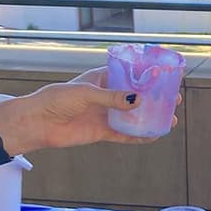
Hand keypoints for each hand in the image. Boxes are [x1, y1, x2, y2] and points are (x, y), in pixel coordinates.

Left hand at [0, 66, 181, 152]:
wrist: (36, 123)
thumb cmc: (55, 100)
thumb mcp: (85, 93)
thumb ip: (111, 97)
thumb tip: (138, 101)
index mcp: (101, 79)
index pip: (130, 74)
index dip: (148, 75)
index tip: (166, 76)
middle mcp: (106, 96)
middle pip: (136, 96)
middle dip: (155, 98)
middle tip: (174, 100)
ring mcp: (105, 115)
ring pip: (134, 116)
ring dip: (151, 118)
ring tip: (170, 120)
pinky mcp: (101, 132)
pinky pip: (125, 134)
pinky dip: (139, 136)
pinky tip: (153, 136)